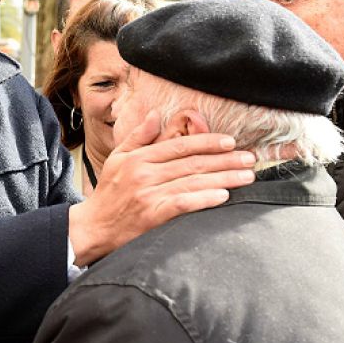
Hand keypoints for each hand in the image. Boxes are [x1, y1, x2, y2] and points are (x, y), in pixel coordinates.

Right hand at [69, 110, 255, 265]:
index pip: (179, 145)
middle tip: (250, 158)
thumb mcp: (117, 159)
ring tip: (247, 176)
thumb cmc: (108, 194)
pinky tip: (223, 196)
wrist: (93, 227)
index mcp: (139, 158)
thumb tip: (155, 115)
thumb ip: (138, 137)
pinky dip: (204, 199)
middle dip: (225, 160)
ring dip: (224, 178)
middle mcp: (144, 173)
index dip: (207, 142)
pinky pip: (183, 204)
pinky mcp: (152, 215)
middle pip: (192, 163)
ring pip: (193, 182)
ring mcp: (148, 194)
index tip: (230, 142)